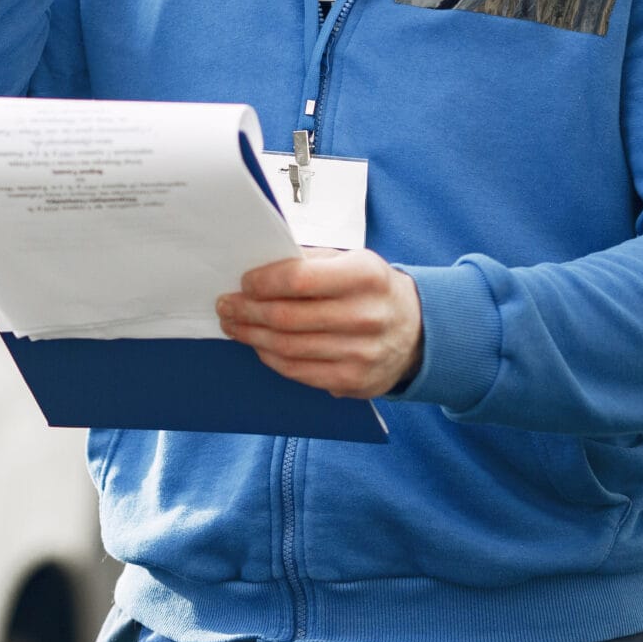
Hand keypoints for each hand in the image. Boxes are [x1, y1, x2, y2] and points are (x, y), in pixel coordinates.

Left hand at [216, 249, 422, 399]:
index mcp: (365, 276)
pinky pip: (300, 372)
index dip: (264, 282)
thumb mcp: (350, 261)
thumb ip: (309, 260)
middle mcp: (366, 315)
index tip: (244, 282)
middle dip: (248, 311)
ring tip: (234, 325)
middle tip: (226, 305)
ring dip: (252, 336)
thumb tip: (259, 264)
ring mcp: (362, 353)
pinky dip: (272, 359)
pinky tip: (259, 347)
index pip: (301, 278)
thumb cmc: (372, 289)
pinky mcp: (355, 381)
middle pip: (288, 317)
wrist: (416, 329)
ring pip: (289, 348)